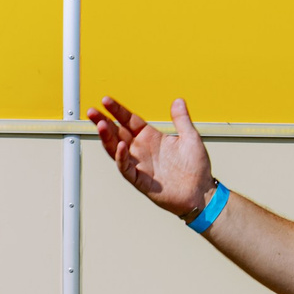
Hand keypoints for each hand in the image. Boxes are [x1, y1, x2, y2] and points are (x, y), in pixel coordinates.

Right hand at [88, 95, 212, 218]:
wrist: (202, 193)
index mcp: (150, 137)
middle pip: (117, 133)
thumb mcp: (191, 138)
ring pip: (116, 150)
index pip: (128, 120)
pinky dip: (122, 158)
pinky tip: (121, 146)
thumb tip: (178, 100)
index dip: (117, 110)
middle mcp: (141, 150)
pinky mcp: (141, 180)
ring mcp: (139, 165)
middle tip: (92, 111)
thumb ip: (182, 120)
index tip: (106, 100)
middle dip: (103, 122)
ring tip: (101, 125)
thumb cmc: (196, 168)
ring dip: (107, 138)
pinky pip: (126, 169)